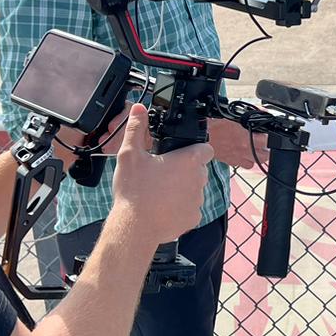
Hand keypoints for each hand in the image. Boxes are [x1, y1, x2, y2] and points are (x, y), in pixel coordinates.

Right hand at [110, 105, 211, 243]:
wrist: (134, 227)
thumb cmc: (134, 191)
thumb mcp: (129, 154)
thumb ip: (136, 129)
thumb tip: (138, 109)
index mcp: (188, 161)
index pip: (206, 149)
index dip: (195, 148)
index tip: (181, 152)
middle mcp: (199, 179)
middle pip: (198, 169)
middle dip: (185, 170)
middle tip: (163, 172)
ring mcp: (198, 200)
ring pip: (194, 189)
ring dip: (182, 189)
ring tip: (160, 192)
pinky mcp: (193, 218)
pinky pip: (190, 209)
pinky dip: (180, 208)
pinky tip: (163, 207)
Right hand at [207, 117, 266, 169]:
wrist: (201, 134)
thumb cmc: (215, 124)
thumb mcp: (234, 116)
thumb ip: (250, 115)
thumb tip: (262, 112)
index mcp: (246, 138)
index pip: (267, 141)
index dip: (269, 136)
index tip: (267, 134)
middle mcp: (244, 150)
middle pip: (265, 156)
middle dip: (267, 150)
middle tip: (264, 143)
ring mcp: (238, 158)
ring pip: (256, 163)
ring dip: (258, 156)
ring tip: (256, 149)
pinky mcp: (231, 162)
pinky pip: (244, 165)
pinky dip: (246, 161)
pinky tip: (244, 154)